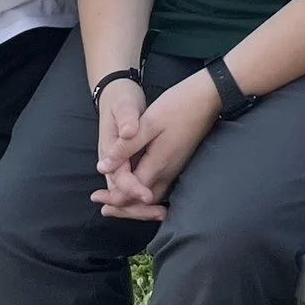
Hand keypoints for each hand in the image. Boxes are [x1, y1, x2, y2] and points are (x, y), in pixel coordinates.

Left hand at [100, 72, 219, 219]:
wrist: (208, 97)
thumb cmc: (177, 106)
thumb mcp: (147, 124)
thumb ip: (125, 148)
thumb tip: (102, 168)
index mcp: (158, 164)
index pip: (132, 193)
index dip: (113, 198)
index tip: (95, 197)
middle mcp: (168, 172)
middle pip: (143, 203)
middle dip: (122, 207)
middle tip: (102, 206)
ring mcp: (176, 168)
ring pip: (153, 197)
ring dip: (133, 201)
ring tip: (114, 200)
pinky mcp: (179, 162)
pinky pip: (160, 186)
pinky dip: (145, 192)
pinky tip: (136, 185)